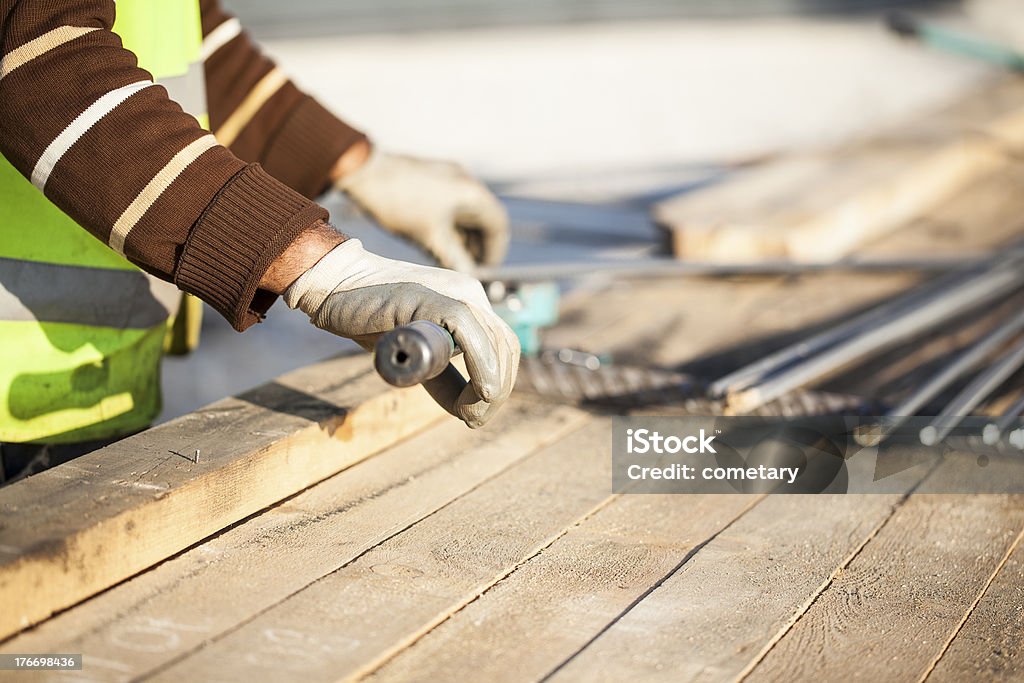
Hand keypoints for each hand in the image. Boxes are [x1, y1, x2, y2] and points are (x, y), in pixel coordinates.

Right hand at [284, 239, 519, 427]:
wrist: (332, 285)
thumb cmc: (368, 318)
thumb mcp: (415, 350)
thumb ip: (439, 369)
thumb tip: (468, 408)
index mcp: (469, 302)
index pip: (502, 346)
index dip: (499, 382)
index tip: (476, 410)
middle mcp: (469, 293)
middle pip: (505, 346)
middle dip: (498, 390)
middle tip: (473, 417)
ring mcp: (453, 292)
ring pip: (495, 342)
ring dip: (491, 387)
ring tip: (469, 413)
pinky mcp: (430, 298)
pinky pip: (469, 332)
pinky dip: (482, 367)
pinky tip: (478, 393)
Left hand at [335, 151, 508, 272]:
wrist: (363, 171)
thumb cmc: (399, 202)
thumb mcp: (430, 237)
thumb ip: (455, 259)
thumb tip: (470, 279)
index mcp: (472, 192)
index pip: (498, 226)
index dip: (495, 252)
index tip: (484, 271)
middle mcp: (465, 181)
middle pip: (484, 220)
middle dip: (478, 246)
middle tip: (467, 268)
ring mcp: (449, 177)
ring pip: (466, 214)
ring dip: (462, 237)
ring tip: (449, 258)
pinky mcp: (433, 178)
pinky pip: (451, 205)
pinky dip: (450, 225)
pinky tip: (436, 241)